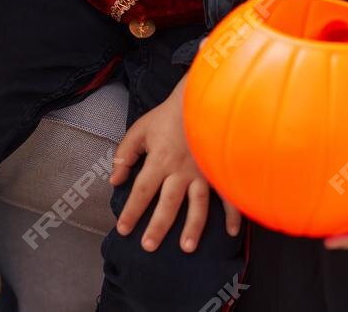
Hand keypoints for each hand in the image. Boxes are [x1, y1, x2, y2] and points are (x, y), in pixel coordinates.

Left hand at [112, 87, 233, 252]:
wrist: (200, 99)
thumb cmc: (168, 116)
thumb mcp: (140, 129)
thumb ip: (125, 154)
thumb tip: (115, 180)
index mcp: (159, 160)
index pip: (141, 191)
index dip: (131, 212)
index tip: (123, 229)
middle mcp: (180, 171)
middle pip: (168, 204)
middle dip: (158, 227)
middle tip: (148, 247)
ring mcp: (203, 172)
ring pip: (198, 205)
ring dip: (193, 227)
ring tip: (186, 247)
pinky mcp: (220, 171)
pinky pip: (228, 196)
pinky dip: (232, 214)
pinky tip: (231, 232)